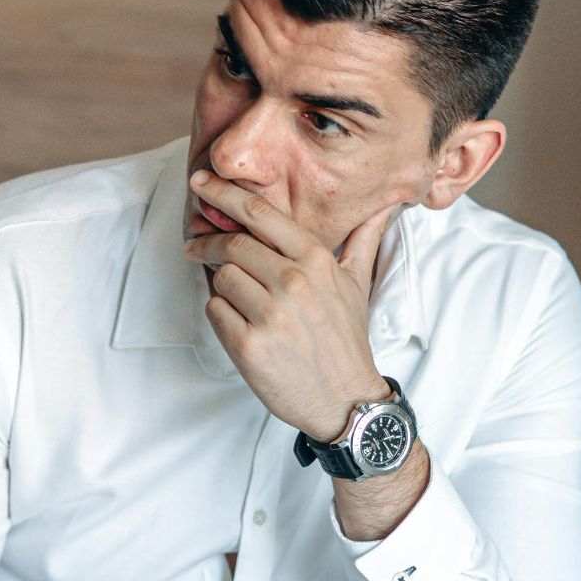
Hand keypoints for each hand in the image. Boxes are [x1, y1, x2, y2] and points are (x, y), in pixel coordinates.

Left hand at [181, 171, 393, 437]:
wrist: (344, 398)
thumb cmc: (344, 337)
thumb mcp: (357, 283)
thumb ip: (363, 239)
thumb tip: (386, 205)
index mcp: (317, 261)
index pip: (260, 215)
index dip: (224, 194)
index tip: (201, 181)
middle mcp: (293, 283)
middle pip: (231, 244)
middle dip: (207, 241)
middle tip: (194, 244)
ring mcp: (270, 315)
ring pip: (220, 277)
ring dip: (220, 283)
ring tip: (239, 297)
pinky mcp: (248, 345)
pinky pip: (214, 310)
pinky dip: (220, 312)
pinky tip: (240, 322)